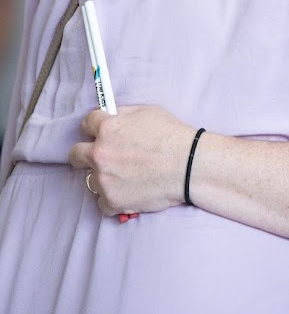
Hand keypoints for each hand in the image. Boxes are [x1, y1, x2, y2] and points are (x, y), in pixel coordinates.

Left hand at [69, 106, 194, 215]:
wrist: (188, 165)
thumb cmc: (172, 136)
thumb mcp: (147, 112)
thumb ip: (122, 114)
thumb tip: (110, 116)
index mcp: (108, 128)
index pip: (86, 124)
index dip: (94, 127)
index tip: (99, 132)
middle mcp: (100, 153)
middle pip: (75, 154)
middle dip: (85, 153)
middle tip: (102, 156)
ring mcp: (104, 179)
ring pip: (90, 179)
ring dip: (103, 177)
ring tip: (125, 176)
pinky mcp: (111, 201)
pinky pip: (102, 202)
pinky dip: (113, 198)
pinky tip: (128, 191)